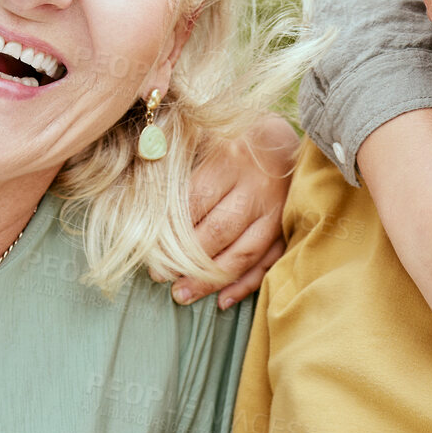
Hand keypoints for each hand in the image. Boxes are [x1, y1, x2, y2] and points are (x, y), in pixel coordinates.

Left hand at [169, 114, 299, 308]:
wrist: (290, 138)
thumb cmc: (237, 136)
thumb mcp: (209, 132)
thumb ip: (179, 152)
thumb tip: (141, 167)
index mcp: (230, 158)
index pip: (196, 202)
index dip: (171, 232)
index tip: (150, 254)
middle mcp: (255, 186)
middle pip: (219, 231)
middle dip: (188, 261)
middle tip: (162, 277)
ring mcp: (276, 209)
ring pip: (244, 252)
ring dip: (212, 279)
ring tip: (183, 294)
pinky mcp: (288, 225)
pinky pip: (269, 261)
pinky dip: (247, 284)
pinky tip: (223, 300)